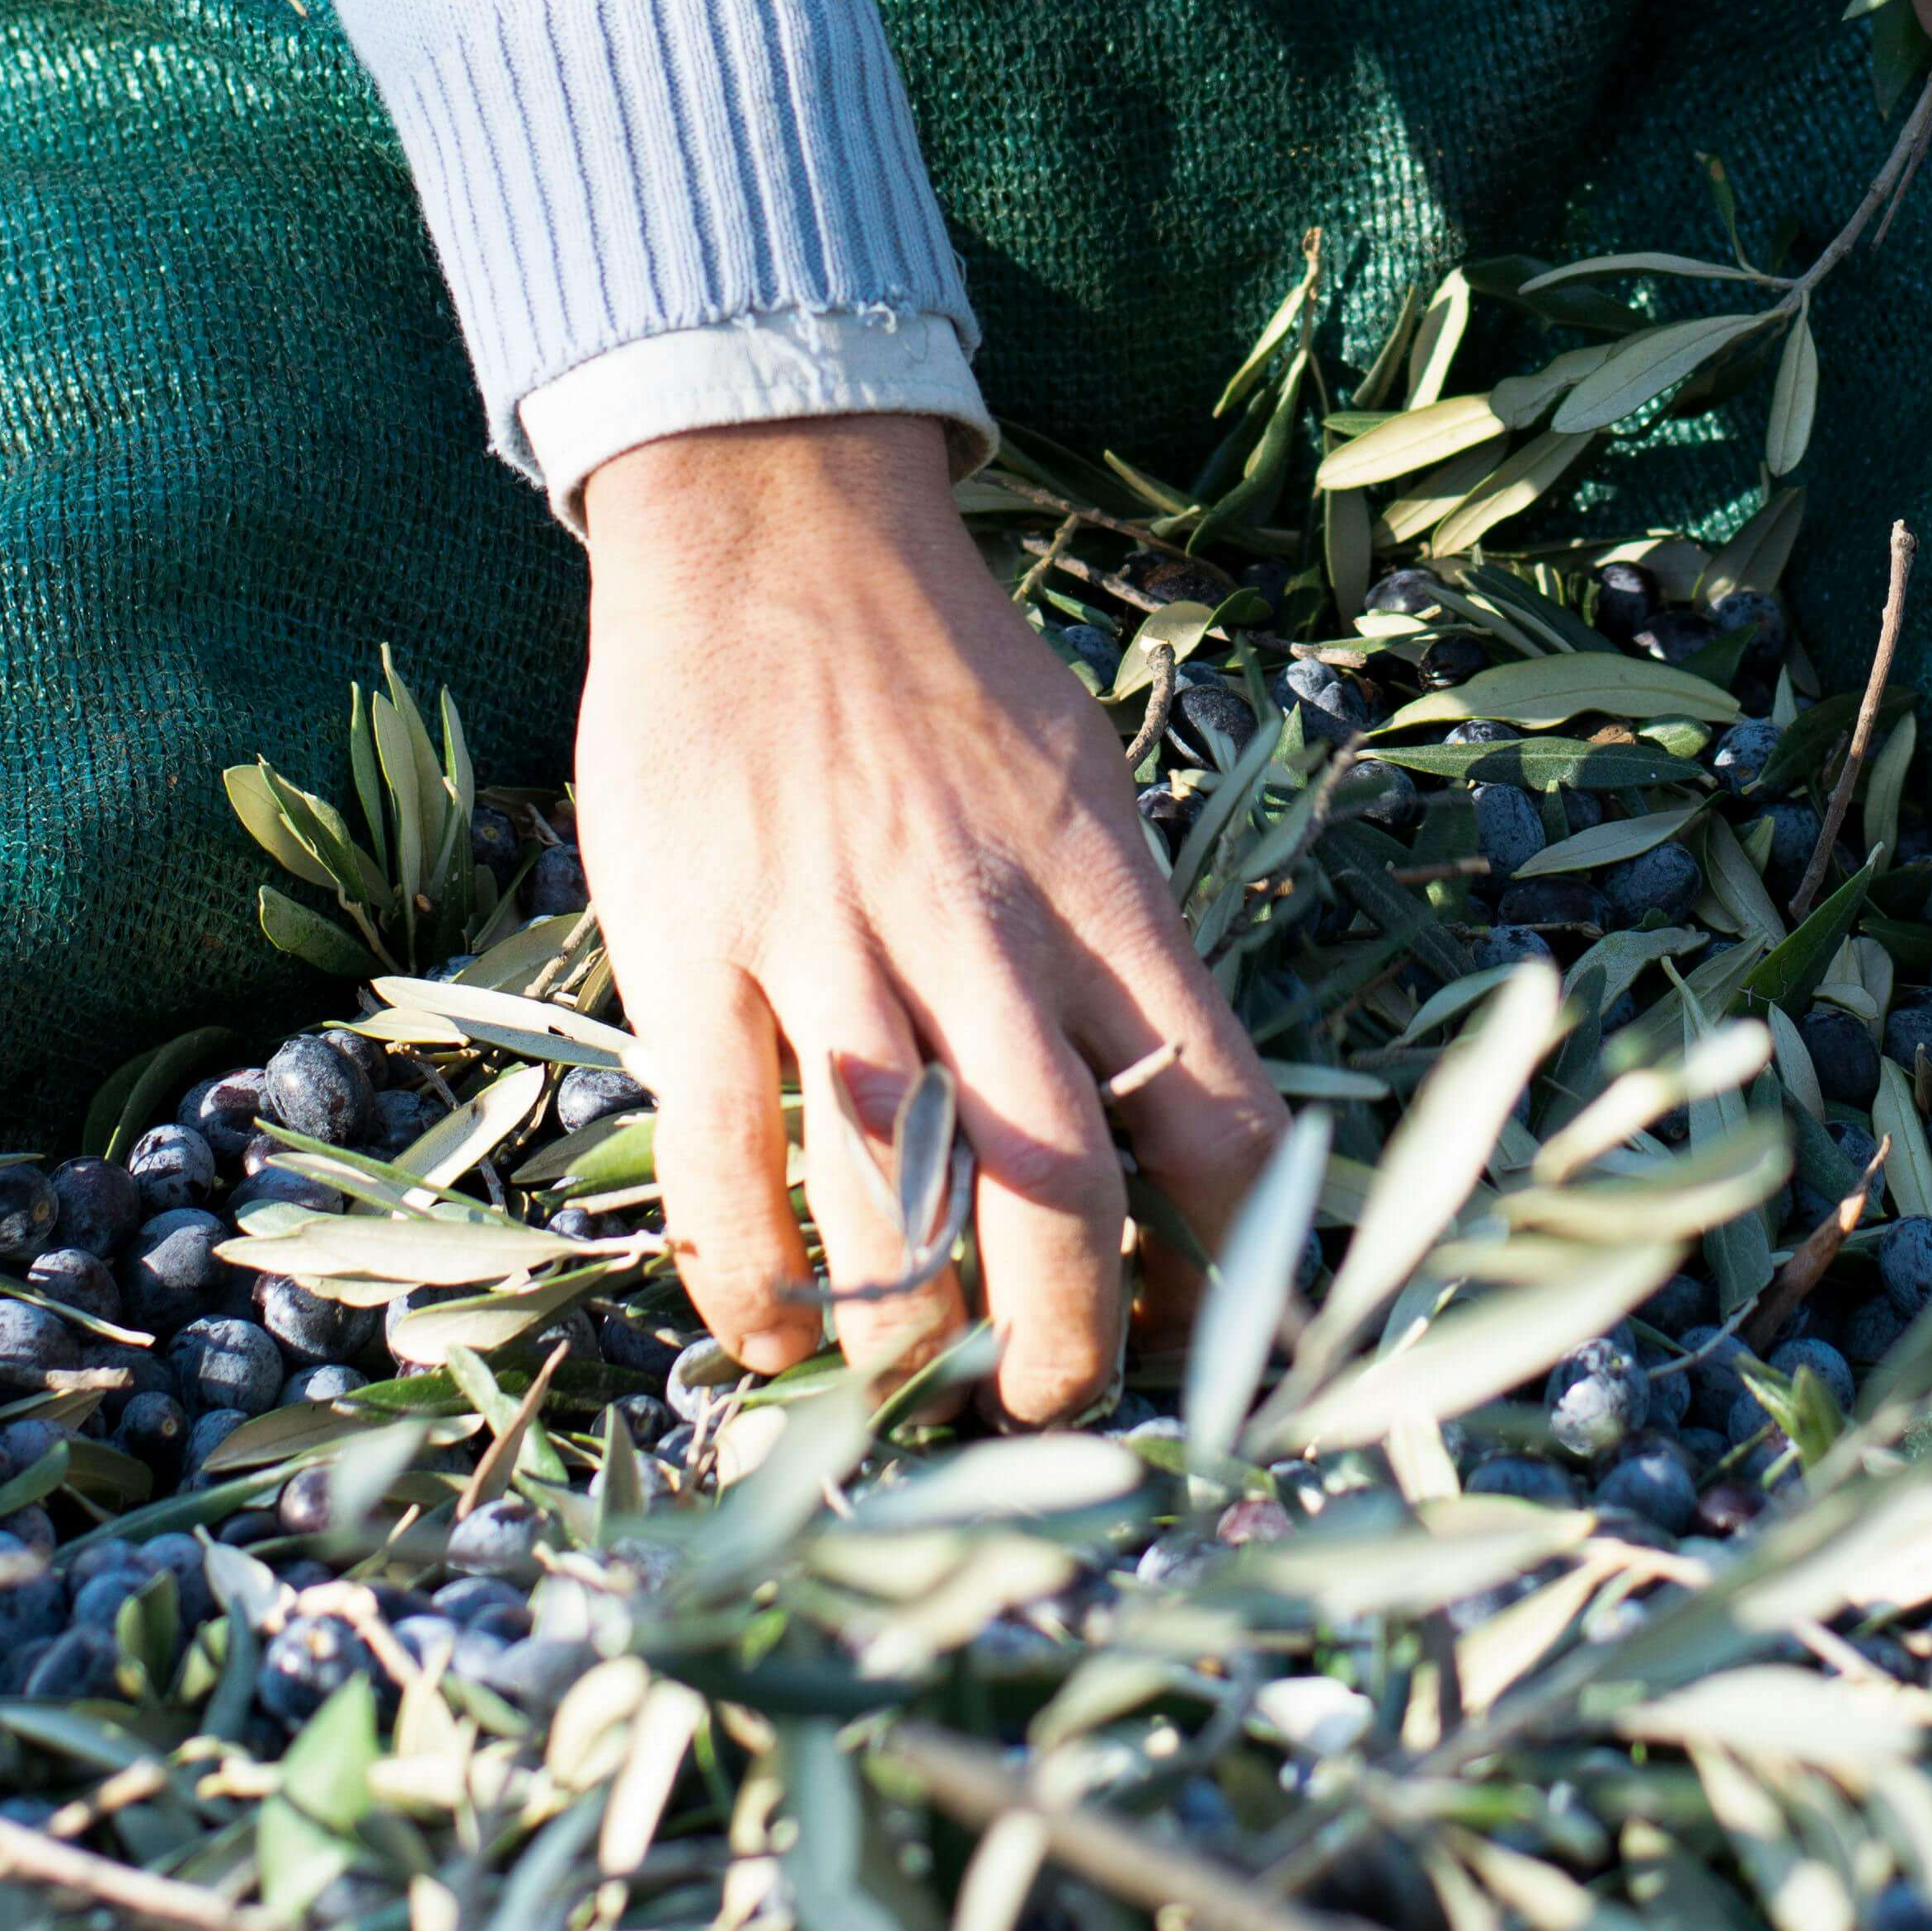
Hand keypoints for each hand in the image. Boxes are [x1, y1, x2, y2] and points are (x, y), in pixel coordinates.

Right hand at [574, 412, 1285, 1419]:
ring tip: (920, 1392)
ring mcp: (830, 935)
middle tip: (1060, 1409)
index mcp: (1102, 895)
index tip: (1224, 1346)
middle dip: (1071, 1342)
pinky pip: (722, 1151)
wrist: (780, 521)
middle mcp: (981, 924)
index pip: (1215, 1113)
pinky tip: (771, 1336)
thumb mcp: (1088, 790)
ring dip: (912, 1335)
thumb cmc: (948, 675)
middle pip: (1057, 1187)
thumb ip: (1124, 951)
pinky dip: (750, 1276)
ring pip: (893, 1193)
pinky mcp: (695, 941)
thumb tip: (1185, 1131)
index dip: (1236, 1261)